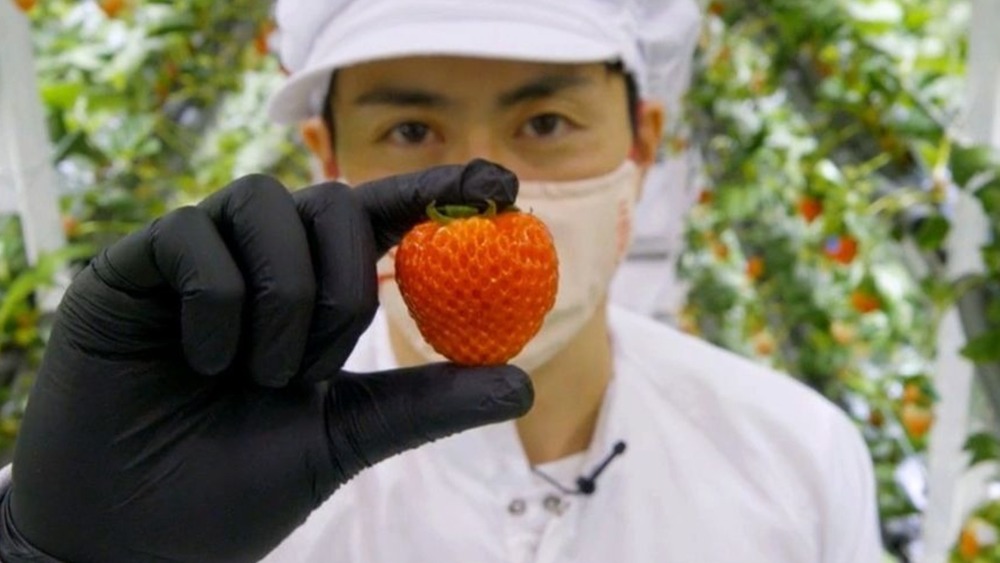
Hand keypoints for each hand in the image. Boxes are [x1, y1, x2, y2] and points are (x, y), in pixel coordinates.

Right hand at [0, 160, 531, 562]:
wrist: (137, 538)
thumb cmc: (235, 489)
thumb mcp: (346, 438)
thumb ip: (425, 403)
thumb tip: (522, 384)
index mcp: (315, 294)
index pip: (383, 220)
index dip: (438, 191)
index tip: (502, 181)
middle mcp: (260, 261)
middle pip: (331, 201)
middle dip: (341, 285)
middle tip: (311, 367)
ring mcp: (197, 257)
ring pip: (264, 205)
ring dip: (281, 296)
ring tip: (253, 375)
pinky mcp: (131, 266)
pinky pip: (191, 236)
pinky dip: (214, 300)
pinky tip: (201, 359)